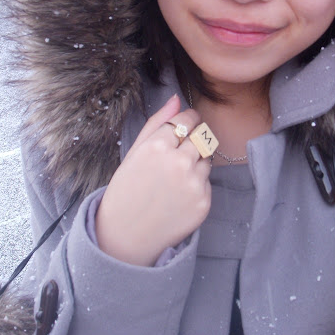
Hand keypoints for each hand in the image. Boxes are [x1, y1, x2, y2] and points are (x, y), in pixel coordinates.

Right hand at [95, 95, 211, 265]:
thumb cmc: (127, 189)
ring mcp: (194, 184)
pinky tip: (178, 195)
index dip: (188, 121)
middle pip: (202, 137)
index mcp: (157, 146)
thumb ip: (157, 122)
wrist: (126, 235)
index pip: (188, 120)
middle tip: (176, 156)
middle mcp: (179, 163)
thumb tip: (176, 99)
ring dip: (196, 163)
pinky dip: (197, 185)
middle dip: (193, 142)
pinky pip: (208, 182)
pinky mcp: (204, 202)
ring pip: (207, 159)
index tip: (185, 127)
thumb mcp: (134, 152)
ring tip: (174, 178)